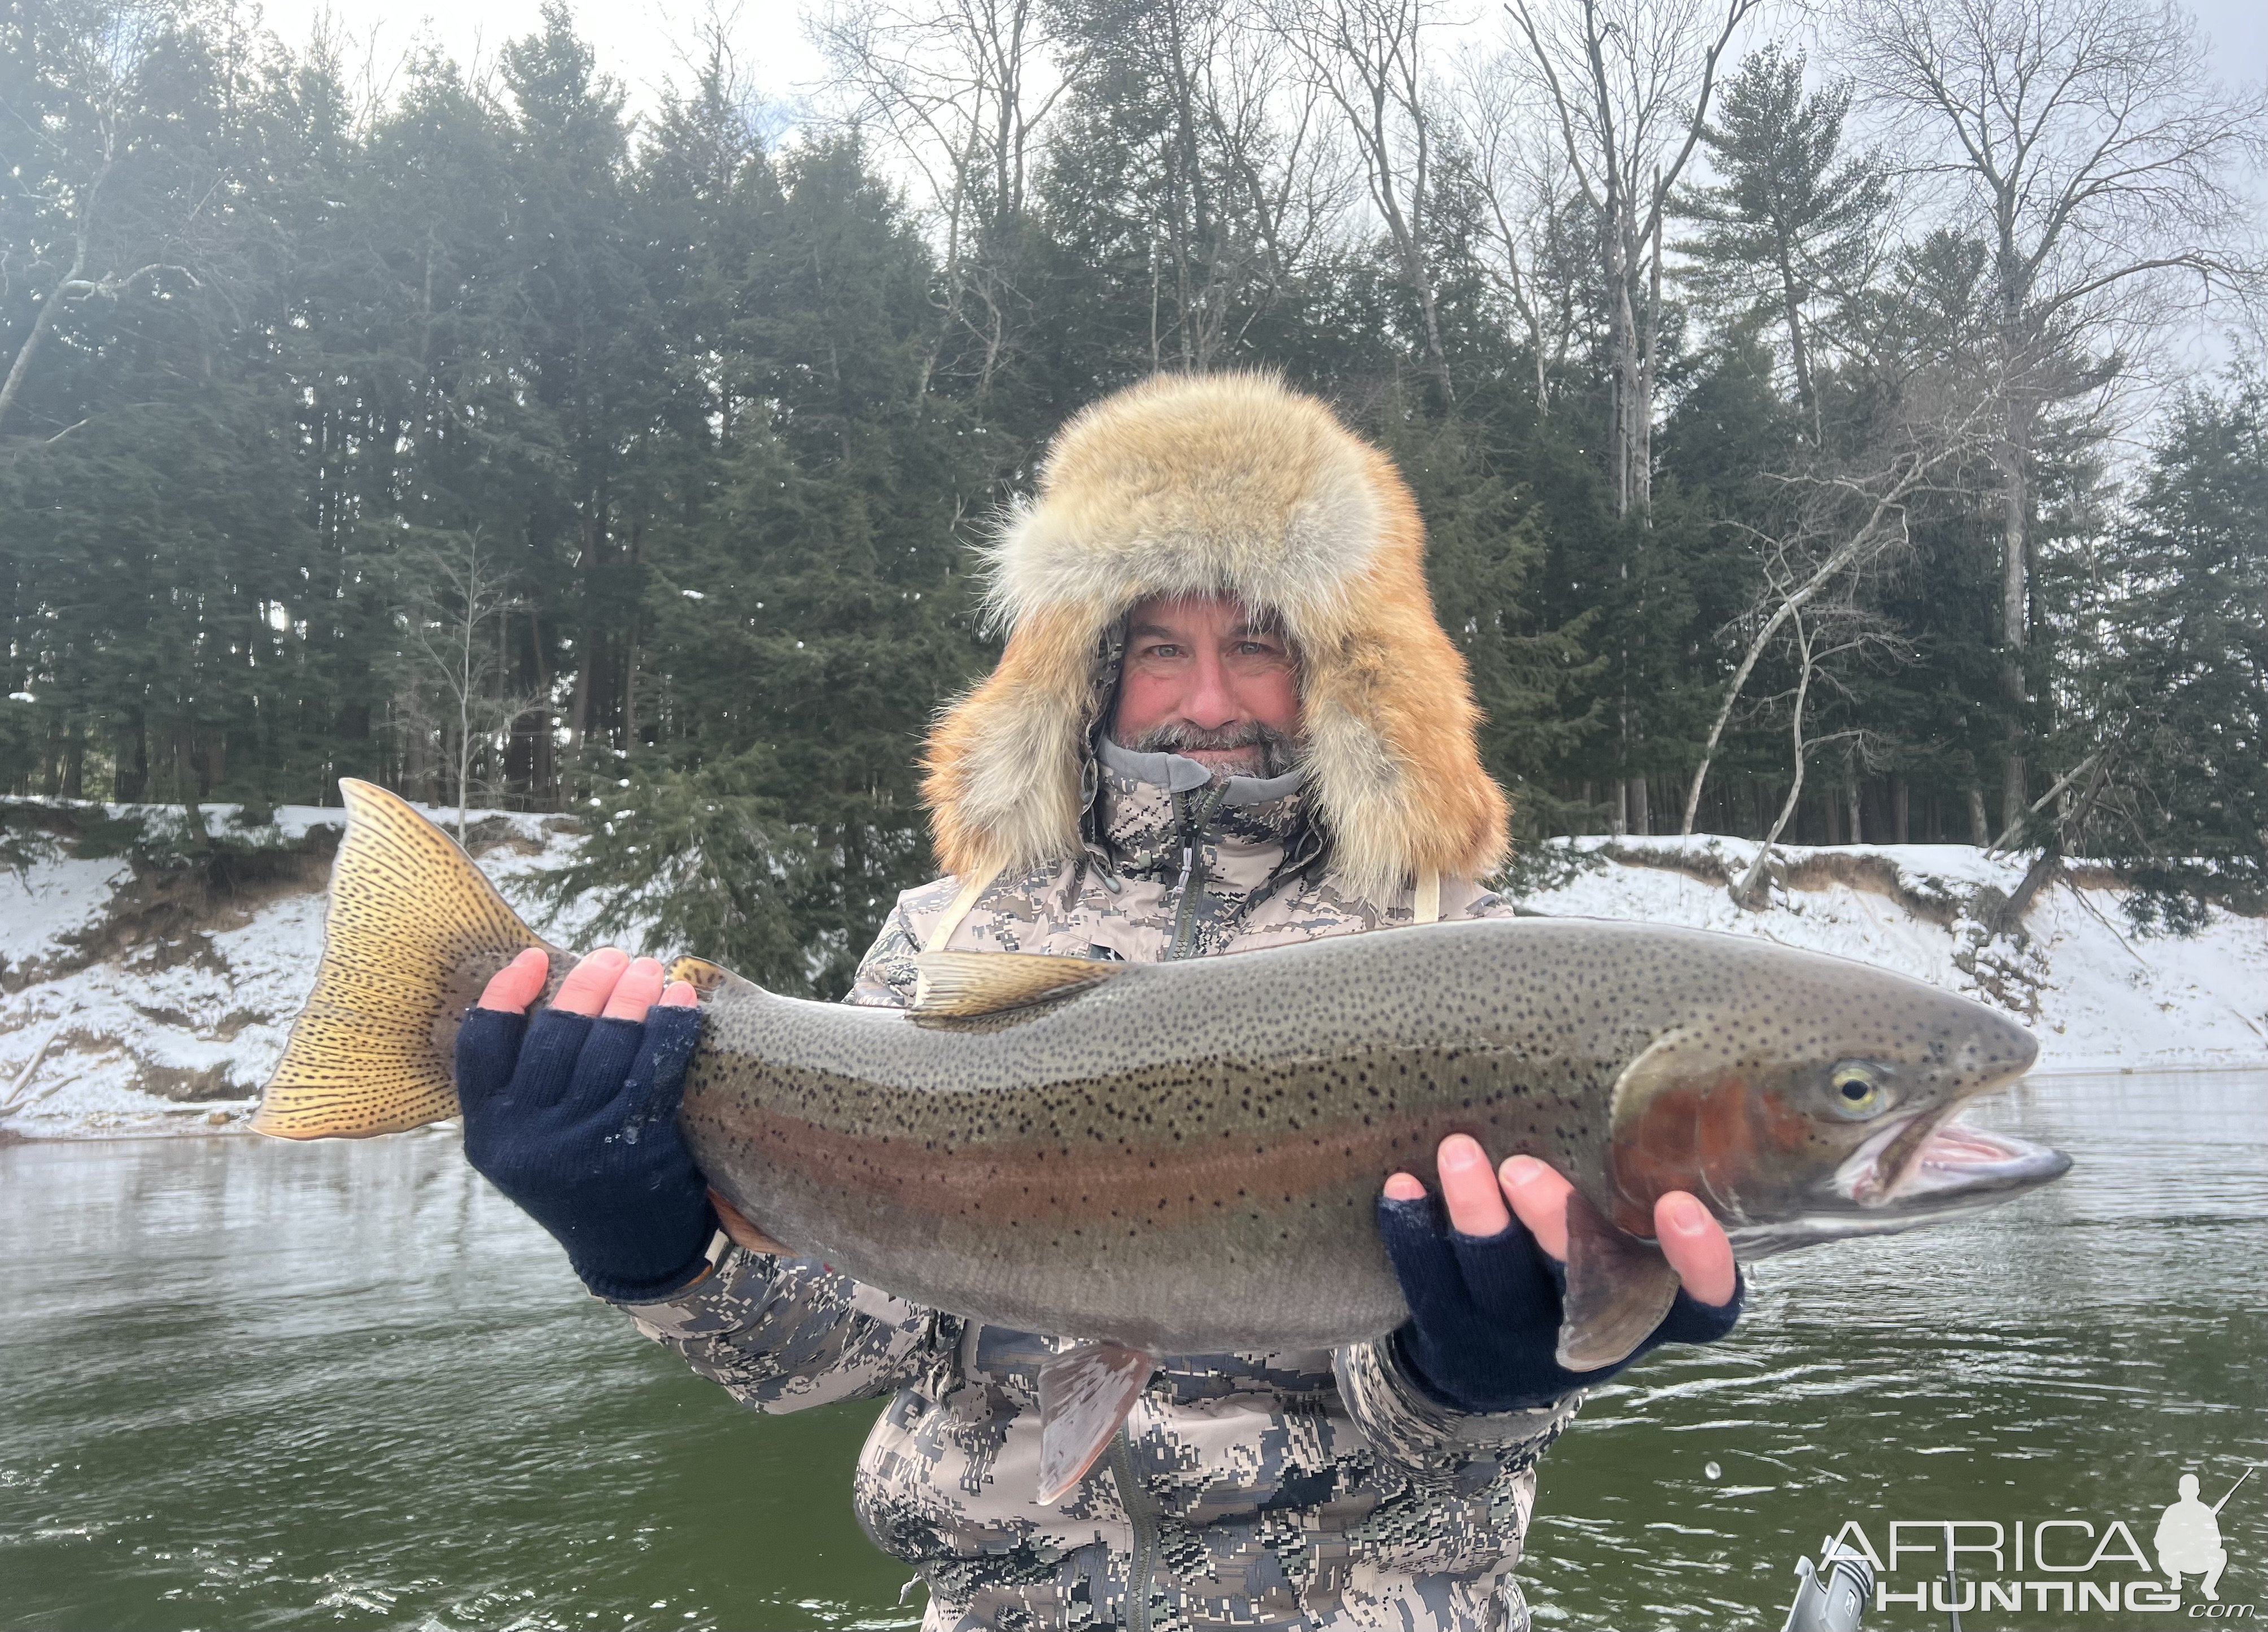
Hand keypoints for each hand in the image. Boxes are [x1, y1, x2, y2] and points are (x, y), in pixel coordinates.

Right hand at [456, 947, 718, 1301]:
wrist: (629, 1251)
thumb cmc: (577, 1176)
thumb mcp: (527, 1144)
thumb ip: (524, 1086)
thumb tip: (554, 990)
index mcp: (487, 1133)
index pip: (480, 1046)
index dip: (504, 992)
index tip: (534, 956)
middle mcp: (526, 1140)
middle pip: (552, 1036)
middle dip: (588, 983)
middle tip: (614, 955)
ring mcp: (581, 1144)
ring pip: (606, 1046)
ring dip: (632, 995)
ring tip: (650, 968)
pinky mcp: (635, 1147)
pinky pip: (654, 1069)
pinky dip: (670, 1027)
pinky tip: (681, 1000)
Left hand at [1376, 1135, 1741, 1412]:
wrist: (1491, 1364)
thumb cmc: (1577, 1270)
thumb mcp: (1623, 1251)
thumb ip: (1631, 1186)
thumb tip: (1632, 1056)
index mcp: (1654, 1312)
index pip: (1704, 1306)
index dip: (1700, 1266)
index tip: (1679, 1206)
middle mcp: (1593, 1332)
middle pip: (1583, 1285)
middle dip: (1555, 1224)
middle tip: (1523, 1168)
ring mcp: (1521, 1340)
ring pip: (1500, 1282)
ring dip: (1477, 1218)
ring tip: (1458, 1152)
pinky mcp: (1456, 1338)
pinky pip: (1431, 1290)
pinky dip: (1414, 1235)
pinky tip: (1400, 1186)